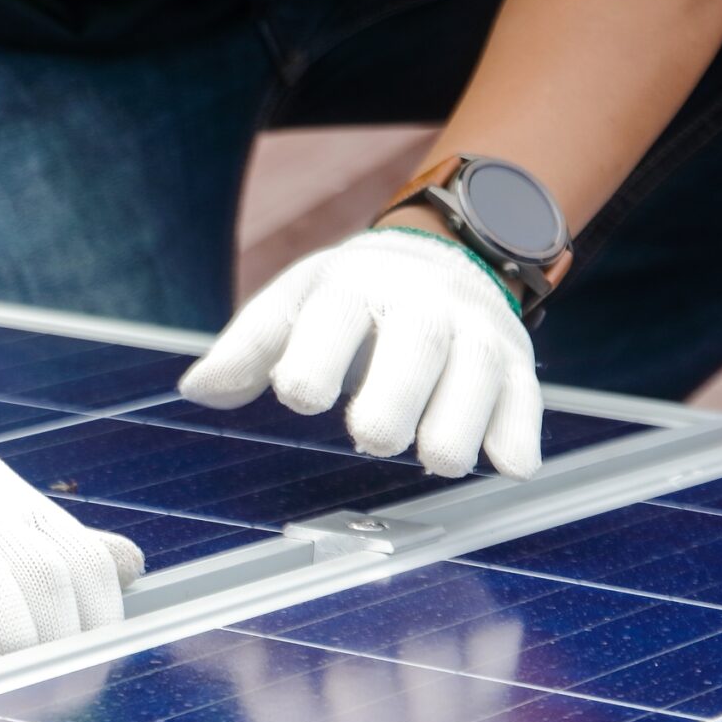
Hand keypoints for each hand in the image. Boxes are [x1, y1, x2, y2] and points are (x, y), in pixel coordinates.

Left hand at [179, 228, 542, 478]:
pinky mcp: (514, 360)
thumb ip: (247, 351)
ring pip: (478, 370)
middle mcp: (420, 302)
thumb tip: (196, 391)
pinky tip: (510, 467)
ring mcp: (474, 329)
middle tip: (371, 438)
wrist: (440, 254)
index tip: (300, 396)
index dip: (317, 355)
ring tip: (434, 459)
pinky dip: (518, 433)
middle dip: (395, 394)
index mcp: (353, 286)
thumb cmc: (347, 301)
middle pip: (416, 342)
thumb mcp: (293, 308)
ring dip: (457, 422)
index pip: (337, 314)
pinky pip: (525, 395)